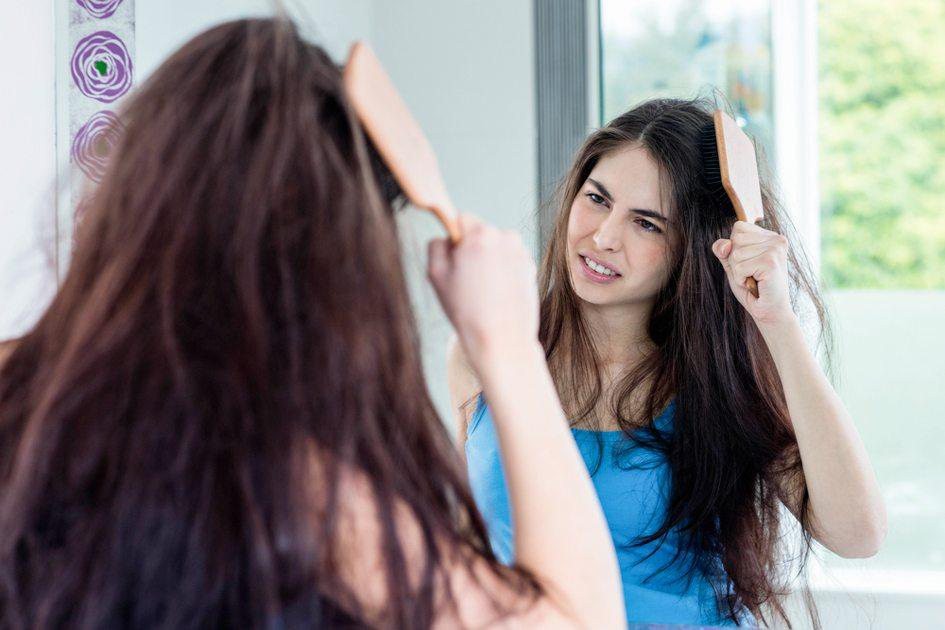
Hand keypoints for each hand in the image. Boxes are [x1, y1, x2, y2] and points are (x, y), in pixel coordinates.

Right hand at [427, 214, 538, 371]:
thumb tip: (446, 237)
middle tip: (467, 280)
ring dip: (488, 259)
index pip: (462, 218)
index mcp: (481, 235)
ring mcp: (521, 252)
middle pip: (480, 231)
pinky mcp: (530, 266)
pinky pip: (509, 259)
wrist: (502, 339)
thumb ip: (435, 246)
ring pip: (496, 245)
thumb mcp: (436, 275)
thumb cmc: (467, 310)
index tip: (455, 260)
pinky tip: (497, 293)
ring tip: (483, 290)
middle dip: (472, 248)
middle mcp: (505, 237)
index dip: (454, 238)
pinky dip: (502, 270)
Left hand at [712, 220, 795, 329]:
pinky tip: (755, 284)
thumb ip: (724, 250)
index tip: (750, 263)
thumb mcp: (733, 265)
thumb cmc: (752, 288)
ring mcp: (775, 249)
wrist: (770, 311)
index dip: (734, 248)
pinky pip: (739, 267)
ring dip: (739, 272)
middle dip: (736, 261)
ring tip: (754, 279)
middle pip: (735, 239)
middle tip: (752, 274)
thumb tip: (725, 245)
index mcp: (770, 236)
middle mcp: (776, 239)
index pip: (738, 228)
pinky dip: (741, 279)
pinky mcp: (771, 262)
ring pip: (735, 254)